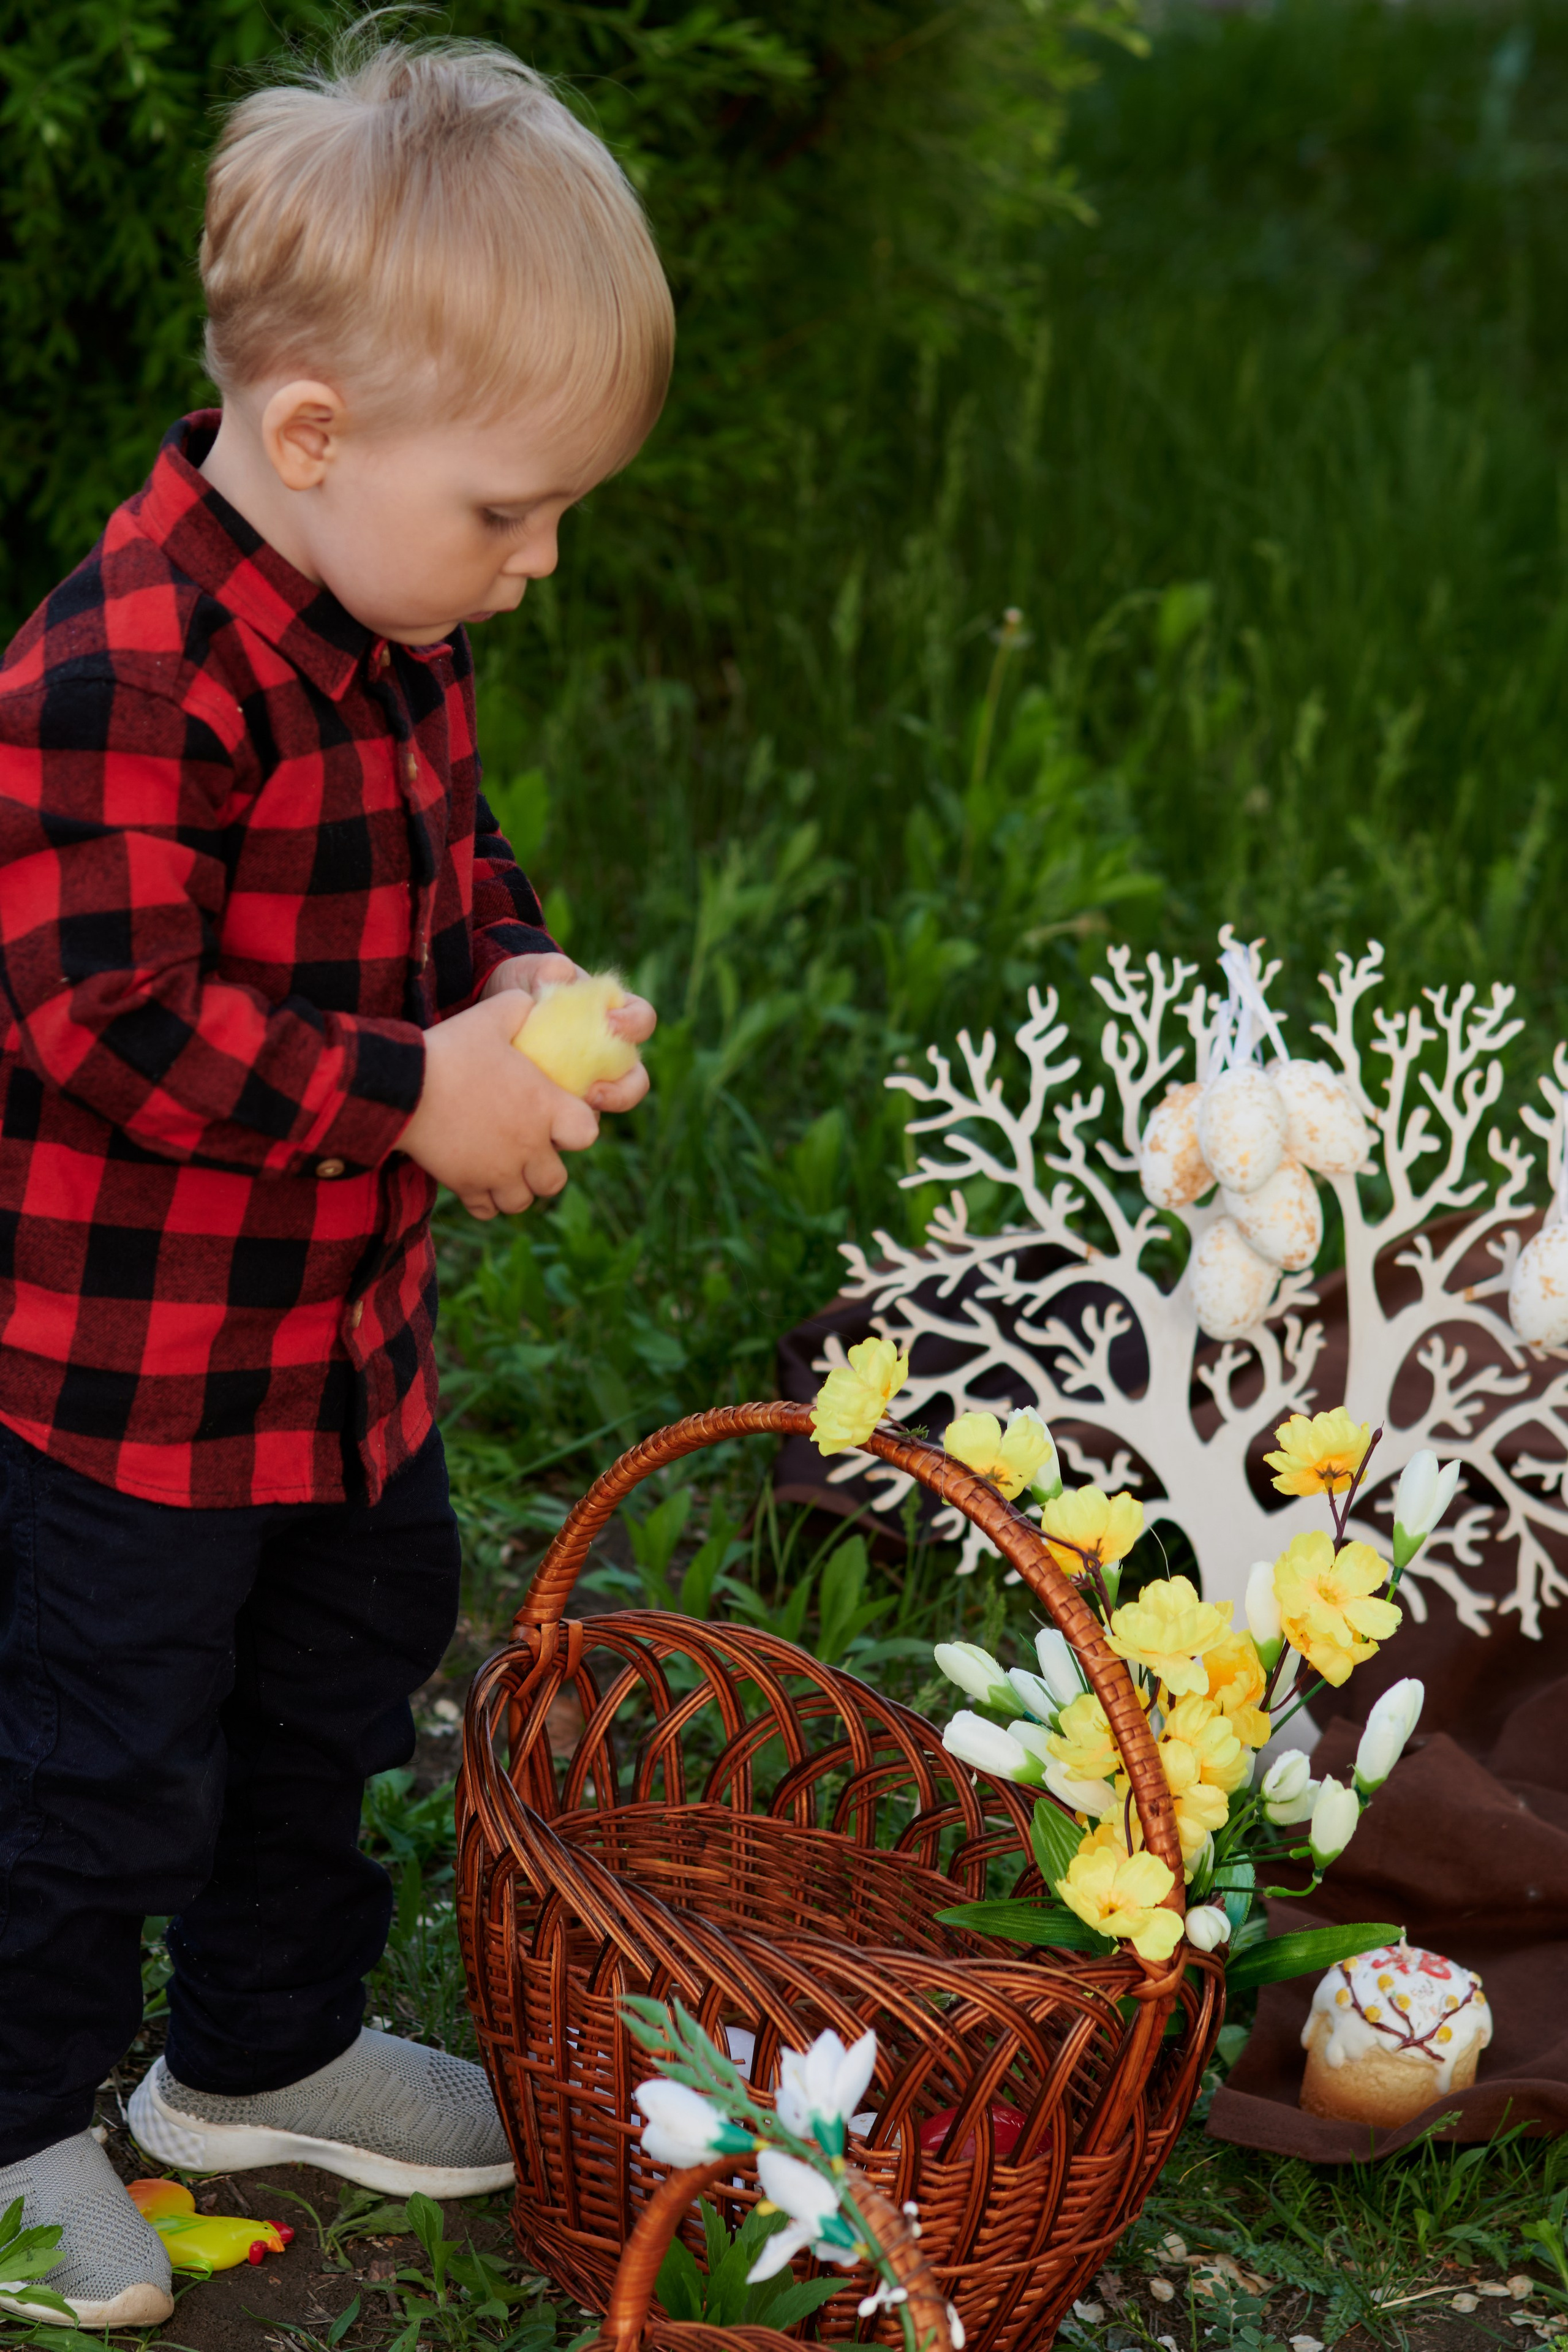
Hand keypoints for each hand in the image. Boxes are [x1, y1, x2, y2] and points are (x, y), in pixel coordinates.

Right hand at [398, 989, 597, 1219]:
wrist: (404, 1087)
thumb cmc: (451, 1050)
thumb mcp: (490, 1017)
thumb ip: (517, 1007)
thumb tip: (528, 999)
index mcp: (545, 1107)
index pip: (588, 1133)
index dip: (578, 1126)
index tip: (560, 1117)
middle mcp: (528, 1146)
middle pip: (556, 1180)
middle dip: (546, 1168)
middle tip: (528, 1149)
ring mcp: (498, 1171)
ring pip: (523, 1201)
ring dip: (518, 1188)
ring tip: (503, 1168)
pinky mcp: (466, 1185)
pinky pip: (486, 1210)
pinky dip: (485, 1201)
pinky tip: (476, 1180)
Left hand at [480, 952, 655, 1112]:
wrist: (495, 1015)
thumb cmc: (525, 987)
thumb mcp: (532, 972)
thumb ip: (548, 969)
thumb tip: (558, 975)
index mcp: (615, 1016)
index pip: (642, 1019)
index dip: (633, 1024)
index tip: (609, 1023)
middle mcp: (610, 1055)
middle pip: (636, 1080)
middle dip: (623, 1091)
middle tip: (594, 1090)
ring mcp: (590, 1083)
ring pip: (607, 1108)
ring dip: (593, 1115)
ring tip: (569, 1110)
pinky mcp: (566, 1104)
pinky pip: (574, 1120)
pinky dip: (564, 1121)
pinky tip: (542, 1116)